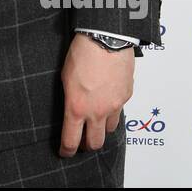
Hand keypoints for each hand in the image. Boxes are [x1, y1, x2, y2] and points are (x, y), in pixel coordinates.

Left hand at [58, 32, 133, 156]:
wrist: (106, 38)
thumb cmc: (82, 53)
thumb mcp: (65, 78)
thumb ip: (70, 99)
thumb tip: (71, 111)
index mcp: (77, 108)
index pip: (71, 140)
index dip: (67, 150)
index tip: (65, 152)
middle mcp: (97, 111)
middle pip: (95, 143)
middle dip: (88, 145)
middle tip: (83, 140)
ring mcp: (114, 106)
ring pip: (110, 129)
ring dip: (102, 127)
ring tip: (96, 118)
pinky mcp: (126, 97)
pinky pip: (119, 110)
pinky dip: (113, 110)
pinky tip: (107, 97)